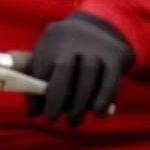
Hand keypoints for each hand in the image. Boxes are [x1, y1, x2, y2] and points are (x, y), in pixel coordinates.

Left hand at [26, 12, 133, 127]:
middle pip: (64, 67)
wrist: (100, 29)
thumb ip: (35, 80)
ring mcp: (96, 45)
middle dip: (57, 97)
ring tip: (73, 121)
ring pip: (88, 73)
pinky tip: (97, 113)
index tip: (35, 113)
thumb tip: (33, 112)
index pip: (40, 66)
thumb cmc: (64, 53)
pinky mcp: (116, 55)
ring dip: (79, 102)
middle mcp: (73, 37)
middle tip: (52, 118)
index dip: (35, 93)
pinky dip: (103, 98)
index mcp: (51, 37)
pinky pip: (110, 79)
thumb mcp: (47, 57)